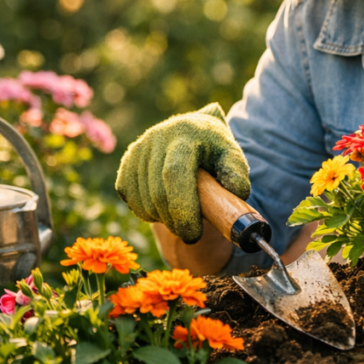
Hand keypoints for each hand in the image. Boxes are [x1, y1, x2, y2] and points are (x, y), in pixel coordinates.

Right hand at [115, 103, 249, 243]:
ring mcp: (138, 149)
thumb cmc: (215, 150)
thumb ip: (237, 173)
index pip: (175, 174)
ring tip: (182, 214)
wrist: (194, 129)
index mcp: (185, 135)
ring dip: (162, 218)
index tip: (194, 233)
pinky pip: (131, 199)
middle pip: (157, 192)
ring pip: (143, 200)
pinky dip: (147, 211)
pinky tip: (165, 204)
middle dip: (174, 221)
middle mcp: (157, 138)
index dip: (182, 208)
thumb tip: (237, 193)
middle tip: (191, 234)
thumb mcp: (231, 155)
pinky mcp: (126, 162)